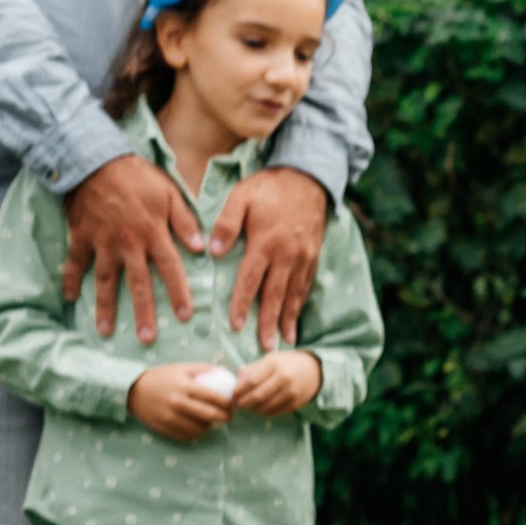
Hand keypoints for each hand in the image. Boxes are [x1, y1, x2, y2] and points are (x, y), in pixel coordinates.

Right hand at [63, 155, 203, 343]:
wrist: (93, 158)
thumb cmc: (137, 175)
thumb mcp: (169, 192)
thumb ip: (185, 222)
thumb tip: (203, 248)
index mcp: (153, 233)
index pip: (171, 269)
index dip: (179, 293)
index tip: (185, 316)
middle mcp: (128, 243)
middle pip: (138, 284)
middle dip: (144, 312)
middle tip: (147, 339)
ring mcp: (102, 242)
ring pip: (105, 280)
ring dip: (106, 307)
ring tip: (106, 331)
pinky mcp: (81, 236)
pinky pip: (75, 262)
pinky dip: (71, 280)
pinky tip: (70, 299)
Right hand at [128, 361, 233, 442]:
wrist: (132, 390)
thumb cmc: (161, 377)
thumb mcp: (181, 368)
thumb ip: (204, 369)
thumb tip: (226, 374)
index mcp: (184, 386)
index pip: (213, 397)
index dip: (228, 403)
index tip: (233, 404)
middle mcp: (177, 402)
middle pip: (210, 415)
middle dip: (224, 417)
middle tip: (229, 416)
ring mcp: (170, 417)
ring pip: (200, 428)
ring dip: (211, 426)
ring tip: (213, 422)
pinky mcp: (165, 428)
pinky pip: (187, 435)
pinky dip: (197, 432)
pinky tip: (199, 427)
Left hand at [209, 166, 329, 351]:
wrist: (308, 178)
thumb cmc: (269, 187)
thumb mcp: (242, 196)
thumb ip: (227, 224)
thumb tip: (212, 251)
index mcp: (265, 242)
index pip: (250, 279)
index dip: (241, 303)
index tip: (235, 324)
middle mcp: (286, 255)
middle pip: (275, 295)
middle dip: (269, 322)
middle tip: (264, 347)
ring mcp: (303, 258)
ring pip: (293, 294)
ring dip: (287, 319)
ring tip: (284, 340)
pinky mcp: (313, 256)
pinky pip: (306, 285)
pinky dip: (300, 304)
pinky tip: (296, 317)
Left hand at [232, 349, 322, 416]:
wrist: (314, 371)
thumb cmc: (285, 364)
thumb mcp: (269, 360)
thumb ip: (251, 370)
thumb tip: (234, 386)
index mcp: (274, 363)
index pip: (251, 381)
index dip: (239, 390)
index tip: (233, 395)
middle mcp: (285, 377)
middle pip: (258, 396)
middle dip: (244, 402)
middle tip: (237, 404)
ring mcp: (292, 392)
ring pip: (266, 406)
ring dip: (253, 409)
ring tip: (248, 406)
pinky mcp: (296, 403)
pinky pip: (275, 412)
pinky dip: (264, 412)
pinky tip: (260, 408)